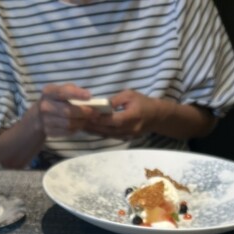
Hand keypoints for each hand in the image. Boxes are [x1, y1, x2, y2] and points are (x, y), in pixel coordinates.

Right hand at [38, 83, 100, 137]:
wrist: (39, 116)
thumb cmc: (56, 100)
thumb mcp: (61, 90)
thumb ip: (73, 90)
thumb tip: (89, 97)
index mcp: (49, 92)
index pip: (63, 92)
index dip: (76, 94)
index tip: (89, 96)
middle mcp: (45, 106)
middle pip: (68, 112)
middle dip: (84, 112)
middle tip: (95, 112)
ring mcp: (46, 121)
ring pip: (69, 124)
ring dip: (82, 122)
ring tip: (88, 119)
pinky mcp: (49, 132)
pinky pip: (67, 132)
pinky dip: (76, 129)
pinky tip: (79, 125)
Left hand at [84, 89, 216, 140]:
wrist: (156, 117)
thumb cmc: (143, 102)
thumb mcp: (130, 94)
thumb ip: (115, 100)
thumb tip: (101, 104)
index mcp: (130, 117)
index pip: (111, 119)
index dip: (98, 118)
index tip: (85, 114)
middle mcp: (128, 129)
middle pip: (106, 129)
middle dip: (91, 126)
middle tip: (77, 122)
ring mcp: (126, 136)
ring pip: (106, 134)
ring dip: (93, 131)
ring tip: (80, 126)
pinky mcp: (124, 139)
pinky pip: (109, 136)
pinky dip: (99, 133)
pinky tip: (89, 130)